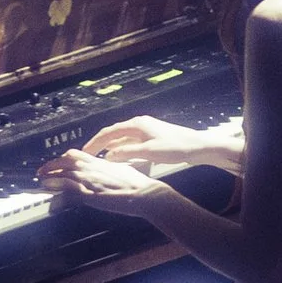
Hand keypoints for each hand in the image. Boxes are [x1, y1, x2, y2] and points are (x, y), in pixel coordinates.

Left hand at [40, 145, 158, 202]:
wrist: (145, 193)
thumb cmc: (138, 184)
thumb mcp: (122, 169)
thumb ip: (111, 167)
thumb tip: (108, 166)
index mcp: (99, 162)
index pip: (75, 154)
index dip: (62, 158)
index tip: (56, 162)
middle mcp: (92, 168)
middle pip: (65, 162)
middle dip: (51, 166)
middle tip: (42, 171)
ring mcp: (90, 181)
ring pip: (63, 175)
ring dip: (50, 177)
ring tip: (42, 181)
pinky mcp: (90, 194)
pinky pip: (68, 191)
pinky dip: (57, 191)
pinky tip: (50, 194)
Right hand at [78, 115, 195, 163]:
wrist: (197, 146)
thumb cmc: (175, 147)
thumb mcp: (149, 152)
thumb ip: (127, 153)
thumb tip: (108, 155)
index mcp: (137, 124)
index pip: (109, 132)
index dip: (95, 142)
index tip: (84, 152)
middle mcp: (139, 124)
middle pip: (113, 133)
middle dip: (99, 144)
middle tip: (87, 156)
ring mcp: (146, 130)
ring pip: (122, 138)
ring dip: (110, 147)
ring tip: (99, 158)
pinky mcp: (151, 137)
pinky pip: (130, 142)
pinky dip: (121, 148)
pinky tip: (119, 157)